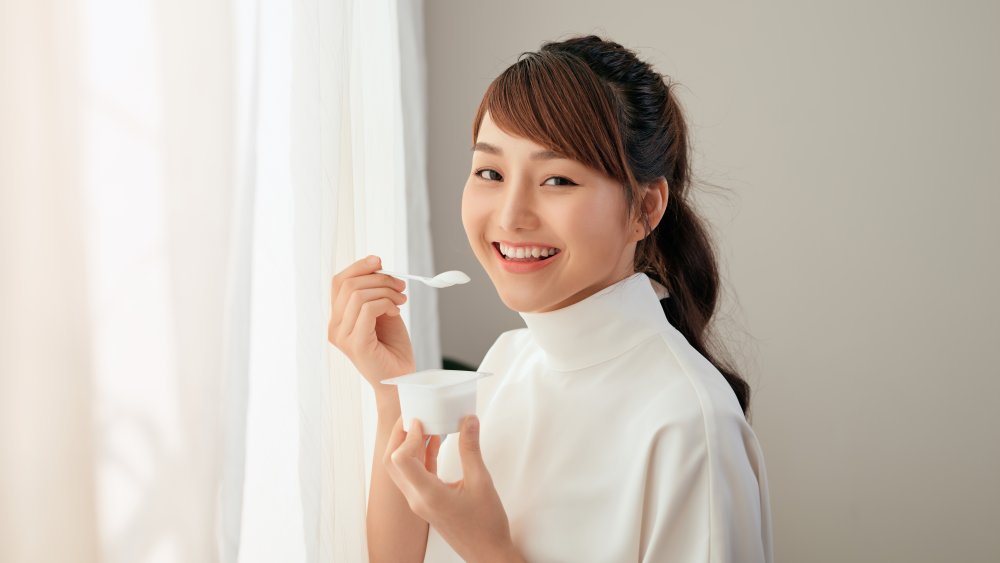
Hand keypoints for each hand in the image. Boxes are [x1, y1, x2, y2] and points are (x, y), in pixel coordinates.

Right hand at [328, 255, 414, 387]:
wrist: (401, 379)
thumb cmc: (392, 348)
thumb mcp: (383, 313)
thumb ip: (375, 293)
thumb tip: (377, 265)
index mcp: (338, 318)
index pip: (338, 282)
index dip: (358, 266)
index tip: (379, 261)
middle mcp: (335, 327)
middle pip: (348, 284)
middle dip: (378, 277)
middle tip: (400, 285)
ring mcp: (343, 337)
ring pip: (358, 295)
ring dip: (386, 291)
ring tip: (401, 300)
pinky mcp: (356, 344)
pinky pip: (368, 309)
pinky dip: (386, 304)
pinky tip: (396, 312)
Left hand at [384, 415, 521, 562]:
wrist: (488, 553)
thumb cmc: (486, 524)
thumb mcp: (481, 481)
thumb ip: (471, 448)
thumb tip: (468, 420)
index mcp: (428, 494)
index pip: (401, 459)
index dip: (407, 436)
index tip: (421, 419)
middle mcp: (417, 499)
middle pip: (393, 463)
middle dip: (400, 436)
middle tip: (415, 415)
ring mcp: (419, 503)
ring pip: (402, 469)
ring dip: (409, 446)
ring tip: (427, 424)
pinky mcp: (426, 503)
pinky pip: (415, 475)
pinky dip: (421, 457)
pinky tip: (435, 442)